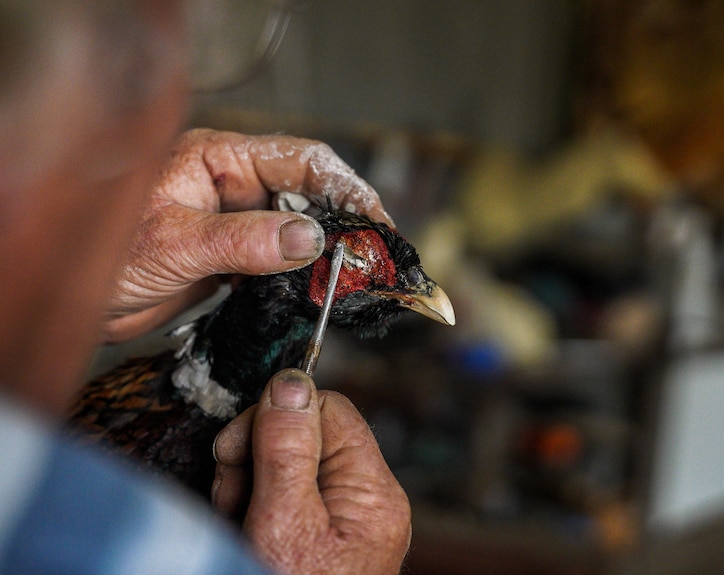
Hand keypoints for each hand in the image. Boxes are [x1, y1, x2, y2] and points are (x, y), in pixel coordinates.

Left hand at [102, 129, 393, 341]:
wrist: (70, 298)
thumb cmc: (103, 252)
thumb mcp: (175, 242)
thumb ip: (243, 240)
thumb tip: (310, 241)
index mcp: (218, 159)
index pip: (299, 160)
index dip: (344, 185)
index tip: (376, 218)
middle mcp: (233, 186)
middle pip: (308, 195)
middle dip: (345, 223)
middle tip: (375, 256)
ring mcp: (237, 224)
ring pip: (299, 232)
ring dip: (328, 255)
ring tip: (358, 279)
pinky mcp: (235, 260)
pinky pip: (282, 264)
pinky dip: (305, 278)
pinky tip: (323, 293)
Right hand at [212, 369, 410, 574]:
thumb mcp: (282, 521)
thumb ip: (286, 450)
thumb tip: (290, 383)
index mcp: (372, 491)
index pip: (327, 408)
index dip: (275, 418)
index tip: (236, 448)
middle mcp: (367, 503)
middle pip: (303, 437)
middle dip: (255, 459)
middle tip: (233, 500)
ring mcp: (347, 523)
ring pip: (286, 468)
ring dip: (248, 489)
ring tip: (237, 527)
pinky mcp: (325, 540)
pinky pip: (285, 501)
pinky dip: (254, 512)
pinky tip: (242, 534)